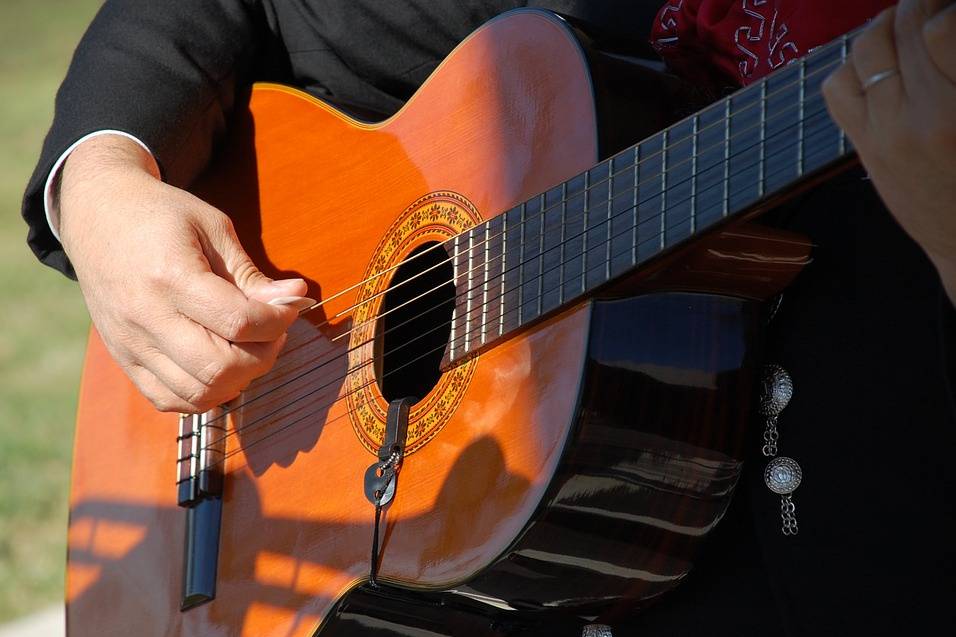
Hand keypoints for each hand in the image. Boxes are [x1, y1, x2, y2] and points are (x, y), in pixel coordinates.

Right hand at [59, 135, 310, 412]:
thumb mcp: (213, 229)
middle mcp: (146, 317)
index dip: (278, 322)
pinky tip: (220, 366)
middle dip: (264, 355)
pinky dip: (205, 393)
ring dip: (239, 379)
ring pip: (198, 393)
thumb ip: (251, 274)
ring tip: (249, 349)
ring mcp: (131, 344)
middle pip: (220, 367)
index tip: (290, 307)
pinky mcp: (124, 359)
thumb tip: (296, 298)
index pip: (239, 322)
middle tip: (273, 332)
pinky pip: (170, 399)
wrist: (97, 216)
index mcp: (171, 277)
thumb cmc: (162, 216)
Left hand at [823, 0, 955, 303]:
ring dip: (886, 25)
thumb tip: (946, 29)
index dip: (947, 9)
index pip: (942, 28)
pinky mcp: (863, 147)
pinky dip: (853, 63)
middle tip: (933, 7)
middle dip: (920, 6)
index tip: (949, 11)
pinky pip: (838, 88)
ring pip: (865, 50)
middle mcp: (916, 119)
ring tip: (906, 23)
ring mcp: (882, 134)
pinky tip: (878, 61)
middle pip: (903, 30)